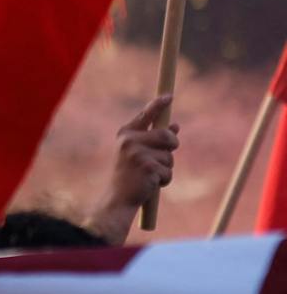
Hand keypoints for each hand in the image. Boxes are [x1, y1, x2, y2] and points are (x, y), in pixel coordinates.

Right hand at [90, 94, 177, 244]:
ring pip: (170, 156)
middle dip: (172, 146)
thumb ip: (154, 140)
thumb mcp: (138, 153)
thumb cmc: (129, 174)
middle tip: (164, 156)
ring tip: (149, 175)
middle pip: (166, 135)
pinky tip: (150, 184)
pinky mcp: (147, 166)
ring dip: (166, 168)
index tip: (169, 96)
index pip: (146, 115)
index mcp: (126, 134)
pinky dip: (164, 180)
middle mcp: (130, 140)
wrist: (118, 197)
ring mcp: (138, 152)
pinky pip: (168, 171)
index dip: (158, 104)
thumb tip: (175, 126)